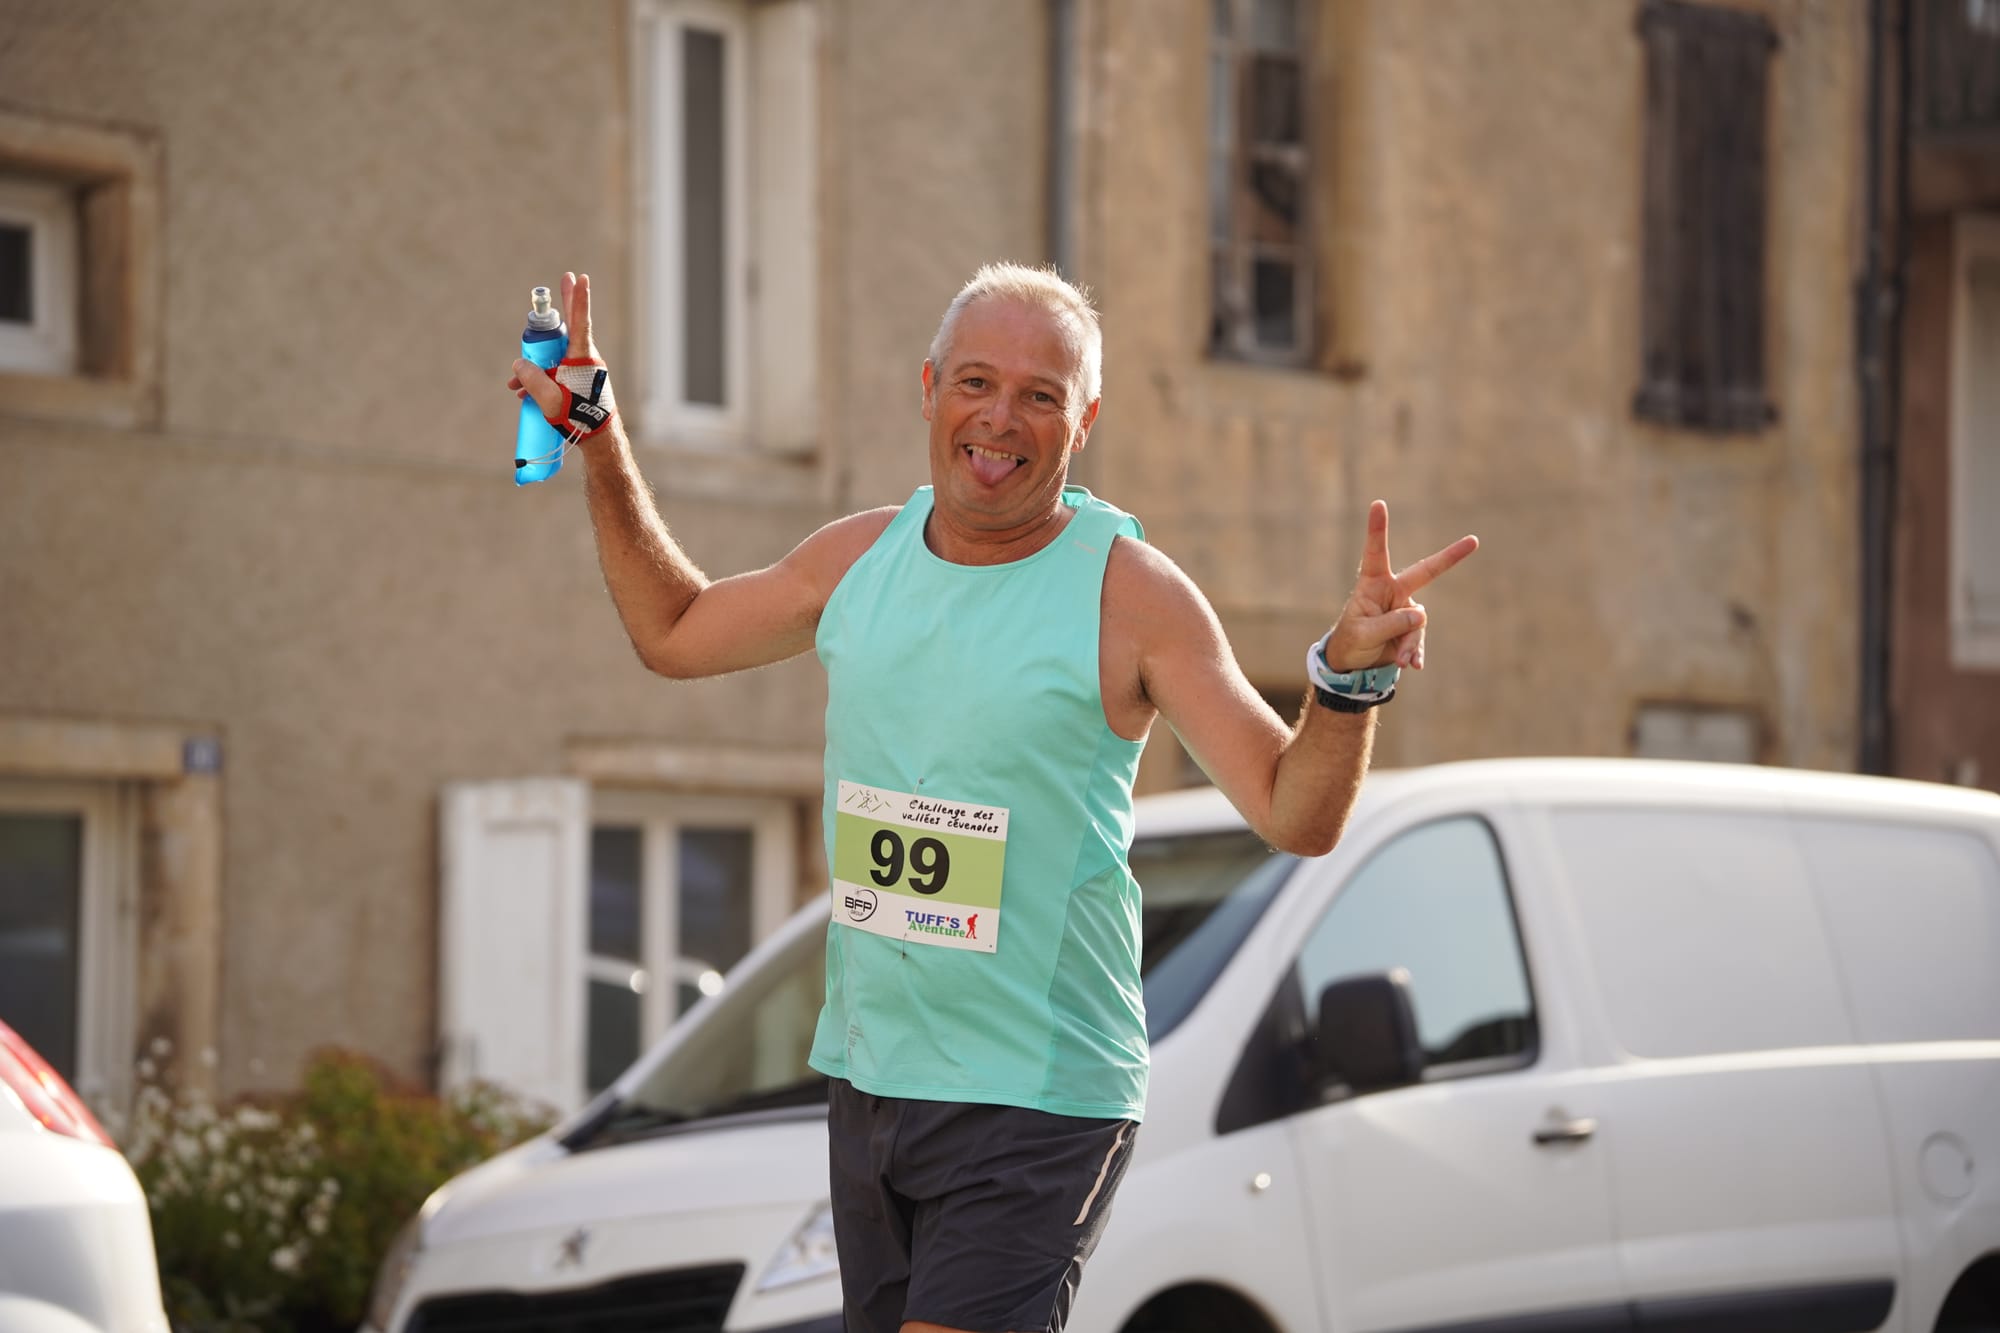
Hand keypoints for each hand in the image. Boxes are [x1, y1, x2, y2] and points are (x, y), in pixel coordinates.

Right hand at [508, 270, 604, 421]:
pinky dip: (541, 380)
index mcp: (582, 357)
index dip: (578, 299)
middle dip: (560, 311)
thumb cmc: (578, 416)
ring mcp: (582, 371)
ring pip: (556, 357)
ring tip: (515, 386)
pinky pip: (557, 373)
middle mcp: (584, 360)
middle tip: (565, 282)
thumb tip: (518, 365)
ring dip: (535, 366)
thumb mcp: (549, 397)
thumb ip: (531, 378)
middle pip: (568, 329)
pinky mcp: (579, 383)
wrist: (598, 439)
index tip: (580, 278)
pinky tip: (524, 396)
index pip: (580, 321)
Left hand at [1321, 501, 1477, 671]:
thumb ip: (1391, 624)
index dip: (1378, 529)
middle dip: (1450, 557)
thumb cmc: (1352, 641)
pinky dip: (1415, 652)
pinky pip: (1419, 639)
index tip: (1378, 503)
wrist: (1354, 663)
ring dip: (1408, 643)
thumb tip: (1420, 615)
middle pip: (1425, 572)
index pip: (1377, 553)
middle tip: (1473, 541)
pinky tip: (1412, 664)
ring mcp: (1405, 610)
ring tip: (1399, 661)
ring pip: (1417, 624)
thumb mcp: (1364, 634)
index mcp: (1373, 584)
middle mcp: (1393, 592)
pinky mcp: (1411, 629)